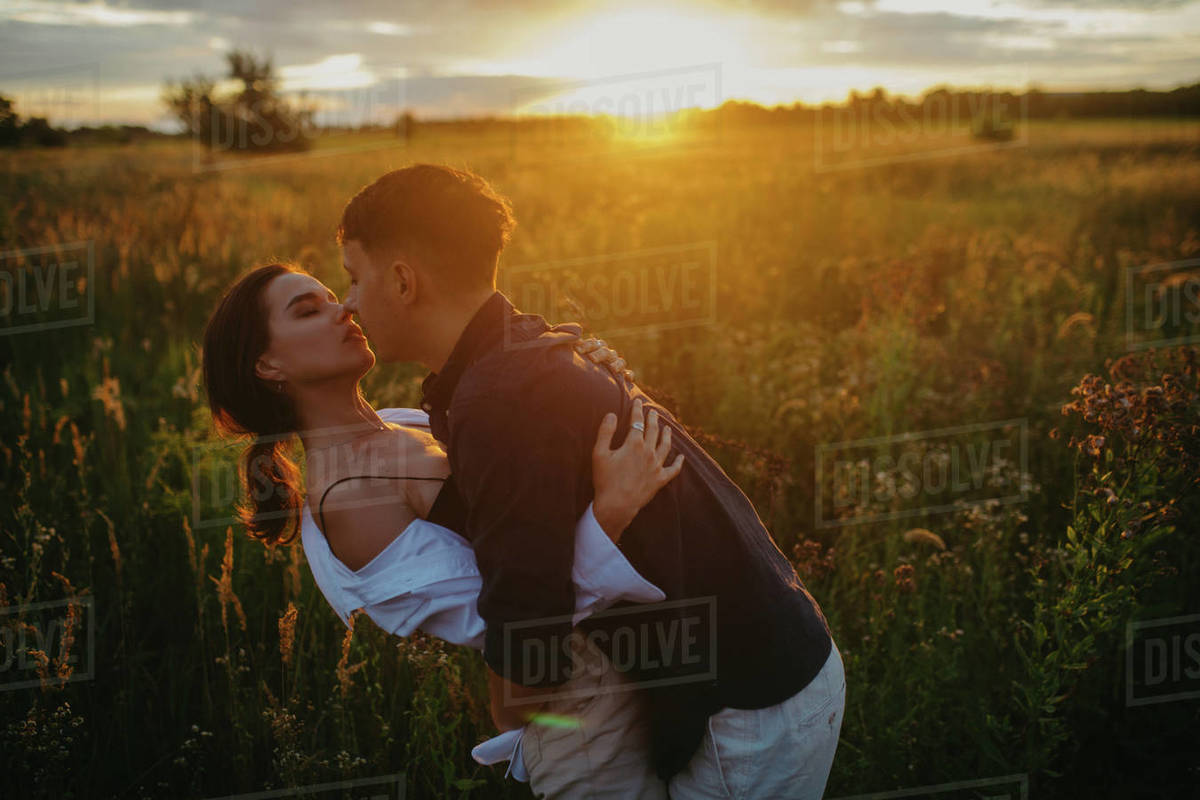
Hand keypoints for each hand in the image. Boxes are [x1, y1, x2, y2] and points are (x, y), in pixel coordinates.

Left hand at [574, 337, 633, 382]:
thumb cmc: (580, 369)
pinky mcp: (624, 376)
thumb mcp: (577, 357)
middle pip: (606, 351)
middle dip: (599, 354)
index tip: (578, 351)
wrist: (592, 385)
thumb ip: (575, 348)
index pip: (594, 343)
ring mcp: (616, 365)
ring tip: (612, 369)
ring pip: (620, 361)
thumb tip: (568, 340)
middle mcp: (607, 355)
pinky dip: (629, 375)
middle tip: (592, 359)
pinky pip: (629, 374)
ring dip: (616, 364)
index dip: (587, 346)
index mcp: (596, 349)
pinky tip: (627, 378)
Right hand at [591, 397, 683, 541]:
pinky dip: (678, 463)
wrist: (616, 505)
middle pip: (653, 430)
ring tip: (668, 428)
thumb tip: (611, 414)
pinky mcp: (660, 480)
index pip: (637, 422)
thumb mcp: (599, 453)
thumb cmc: (605, 480)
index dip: (637, 410)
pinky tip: (681, 457)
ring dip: (667, 435)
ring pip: (665, 446)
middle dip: (652, 419)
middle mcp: (648, 452)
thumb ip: (605, 432)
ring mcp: (656, 466)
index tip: (637, 401)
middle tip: (653, 411)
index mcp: (633, 444)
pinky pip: (673, 470)